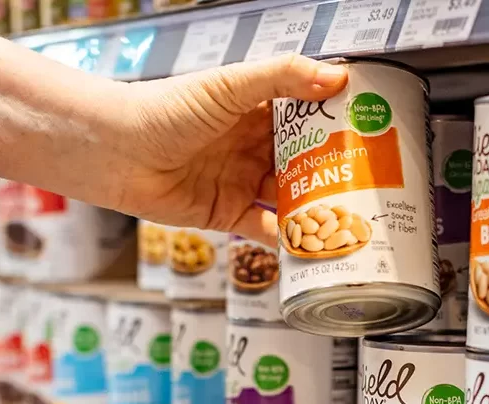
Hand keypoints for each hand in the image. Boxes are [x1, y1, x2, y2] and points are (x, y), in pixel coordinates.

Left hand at [116, 55, 347, 246]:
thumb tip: (335, 75)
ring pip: (290, 198)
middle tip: (369, 184)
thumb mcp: (229, 85)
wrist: (118, 154)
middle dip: (333, 174)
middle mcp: (252, 147)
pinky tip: (310, 242)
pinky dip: (287, 237)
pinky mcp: (229, 215)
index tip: (369, 133)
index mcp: (255, 110)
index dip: (336, 126)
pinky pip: (266, 228)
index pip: (306, 118)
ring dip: (315, 209)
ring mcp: (242, 182)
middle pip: (304, 163)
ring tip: (348, 217)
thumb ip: (282, 78)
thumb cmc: (164, 110)